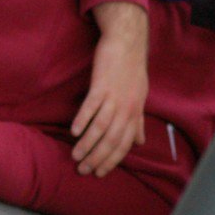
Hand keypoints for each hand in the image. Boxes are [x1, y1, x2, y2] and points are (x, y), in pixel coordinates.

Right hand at [71, 2, 148, 177]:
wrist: (128, 42)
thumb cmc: (132, 69)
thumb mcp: (140, 97)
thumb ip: (138, 121)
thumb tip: (140, 142)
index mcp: (135, 113)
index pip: (124, 144)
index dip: (112, 160)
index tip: (100, 172)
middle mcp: (126, 108)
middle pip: (112, 140)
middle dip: (97, 158)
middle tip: (83, 170)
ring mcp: (114, 97)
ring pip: (101, 127)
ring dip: (87, 145)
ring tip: (75, 156)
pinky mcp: (102, 84)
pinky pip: (91, 106)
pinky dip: (83, 120)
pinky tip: (73, 132)